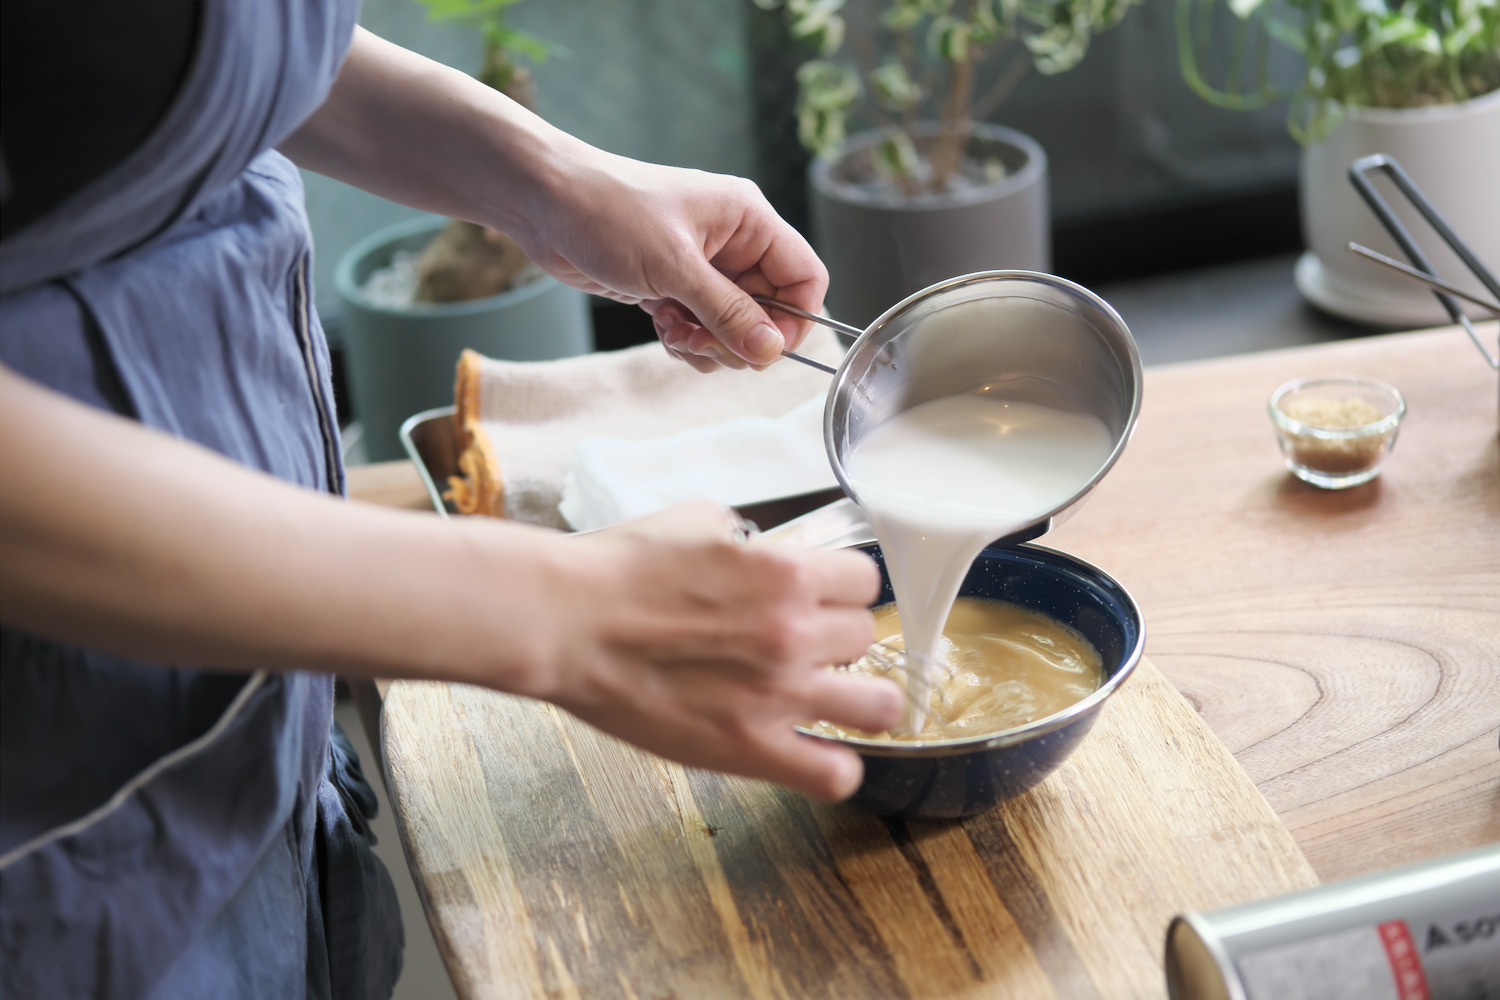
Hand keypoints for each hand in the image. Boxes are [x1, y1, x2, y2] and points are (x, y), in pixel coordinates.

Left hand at [514, 151, 827, 372]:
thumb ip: (727, 312)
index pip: (805, 277)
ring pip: (733, 327)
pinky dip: (686, 338)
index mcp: (748, 220)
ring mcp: (703, 267)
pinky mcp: (674, 286)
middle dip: (738, 338)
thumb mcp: (675, 266)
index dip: (794, 319)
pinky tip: (658, 323)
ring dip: (708, 342)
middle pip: (769, 311)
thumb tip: (770, 350)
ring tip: (673, 330)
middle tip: (702, 341)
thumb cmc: (609, 212)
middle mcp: (733, 243)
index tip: (764, 349)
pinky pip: (701, 328)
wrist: (545, 203)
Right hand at [538, 502, 901, 800]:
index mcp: (787, 573)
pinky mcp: (750, 749)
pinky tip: (815, 753)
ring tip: (833, 701)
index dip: (844, 589)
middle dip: (838, 638)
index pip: (866, 582)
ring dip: (860, 700)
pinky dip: (836, 767)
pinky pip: (836, 775)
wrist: (567, 621)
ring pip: (880, 706)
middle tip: (804, 646)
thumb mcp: (698, 521)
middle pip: (866, 637)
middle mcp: (795, 634)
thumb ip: (751, 540)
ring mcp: (778, 696)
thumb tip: (766, 550)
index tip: (824, 599)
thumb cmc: (620, 570)